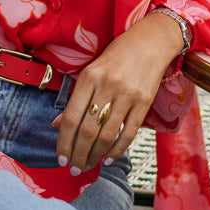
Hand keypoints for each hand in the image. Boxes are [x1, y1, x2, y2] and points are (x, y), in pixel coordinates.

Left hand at [54, 12, 184, 173]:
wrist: (151, 41)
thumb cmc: (117, 55)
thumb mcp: (92, 70)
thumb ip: (76, 98)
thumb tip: (58, 124)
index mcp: (89, 76)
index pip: (71, 117)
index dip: (64, 141)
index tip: (61, 157)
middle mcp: (107, 85)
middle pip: (88, 130)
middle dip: (78, 154)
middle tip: (74, 168)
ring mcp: (127, 94)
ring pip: (107, 134)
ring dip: (95, 155)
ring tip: (88, 165)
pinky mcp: (144, 102)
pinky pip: (129, 132)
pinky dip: (118, 149)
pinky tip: (108, 158)